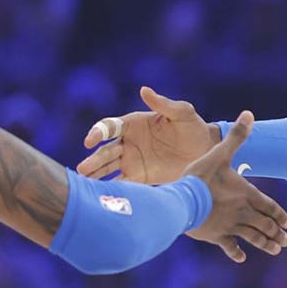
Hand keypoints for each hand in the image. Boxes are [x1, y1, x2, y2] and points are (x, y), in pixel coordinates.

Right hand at [79, 86, 216, 183]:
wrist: (204, 152)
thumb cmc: (192, 127)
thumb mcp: (181, 113)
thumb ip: (163, 104)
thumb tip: (144, 90)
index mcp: (133, 124)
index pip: (109, 127)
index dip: (97, 132)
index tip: (90, 142)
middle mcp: (128, 142)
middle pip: (105, 151)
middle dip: (94, 160)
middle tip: (83, 170)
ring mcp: (132, 161)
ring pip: (108, 168)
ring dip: (96, 175)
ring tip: (85, 184)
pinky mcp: (140, 177)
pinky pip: (123, 183)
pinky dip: (112, 189)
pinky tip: (101, 197)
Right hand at [183, 111, 286, 262]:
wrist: (182, 200)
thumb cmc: (200, 176)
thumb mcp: (220, 153)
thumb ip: (236, 136)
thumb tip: (249, 113)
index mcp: (246, 194)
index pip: (270, 206)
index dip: (280, 215)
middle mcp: (242, 212)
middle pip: (265, 225)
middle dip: (276, 233)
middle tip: (285, 241)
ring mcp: (230, 226)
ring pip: (253, 237)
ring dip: (265, 244)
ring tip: (275, 250)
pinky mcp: (215, 236)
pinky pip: (229, 247)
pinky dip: (236, 252)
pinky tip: (241, 258)